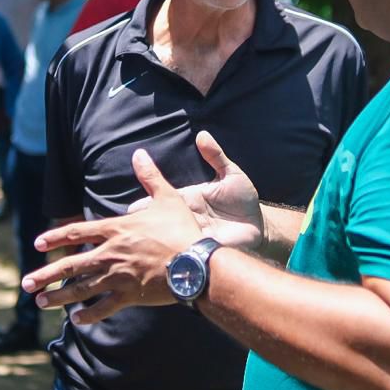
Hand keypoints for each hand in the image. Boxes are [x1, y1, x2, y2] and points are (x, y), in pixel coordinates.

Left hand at [21, 148, 201, 323]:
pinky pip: (104, 308)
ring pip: (81, 289)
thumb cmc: (181, 230)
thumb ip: (149, 177)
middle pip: (70, 265)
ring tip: (40, 302)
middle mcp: (110, 254)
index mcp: (116, 230)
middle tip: (26, 283)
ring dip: (58, 297)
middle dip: (45, 274)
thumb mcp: (167, 198)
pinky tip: (77, 320)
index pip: (76, 232)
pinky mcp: (129, 296)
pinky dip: (89, 315)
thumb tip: (140, 153)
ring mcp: (118, 277)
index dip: (55, 237)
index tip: (38, 244)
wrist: (196, 263)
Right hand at [129, 131, 262, 250]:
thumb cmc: (243, 199)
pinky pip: (187, 249)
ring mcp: (193, 232)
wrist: (259, 225)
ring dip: (158, 239)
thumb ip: (216, 156)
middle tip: (130, 229)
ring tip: (143, 244)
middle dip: (145, 225)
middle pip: (160, 219)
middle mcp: (186, 215)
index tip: (131, 207)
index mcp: (188, 198)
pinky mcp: (203, 246)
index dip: (146, 201)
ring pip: (169, 236)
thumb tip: (202, 134)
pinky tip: (167, 254)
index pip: (162, 197)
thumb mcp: (231, 174)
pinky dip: (176, 251)